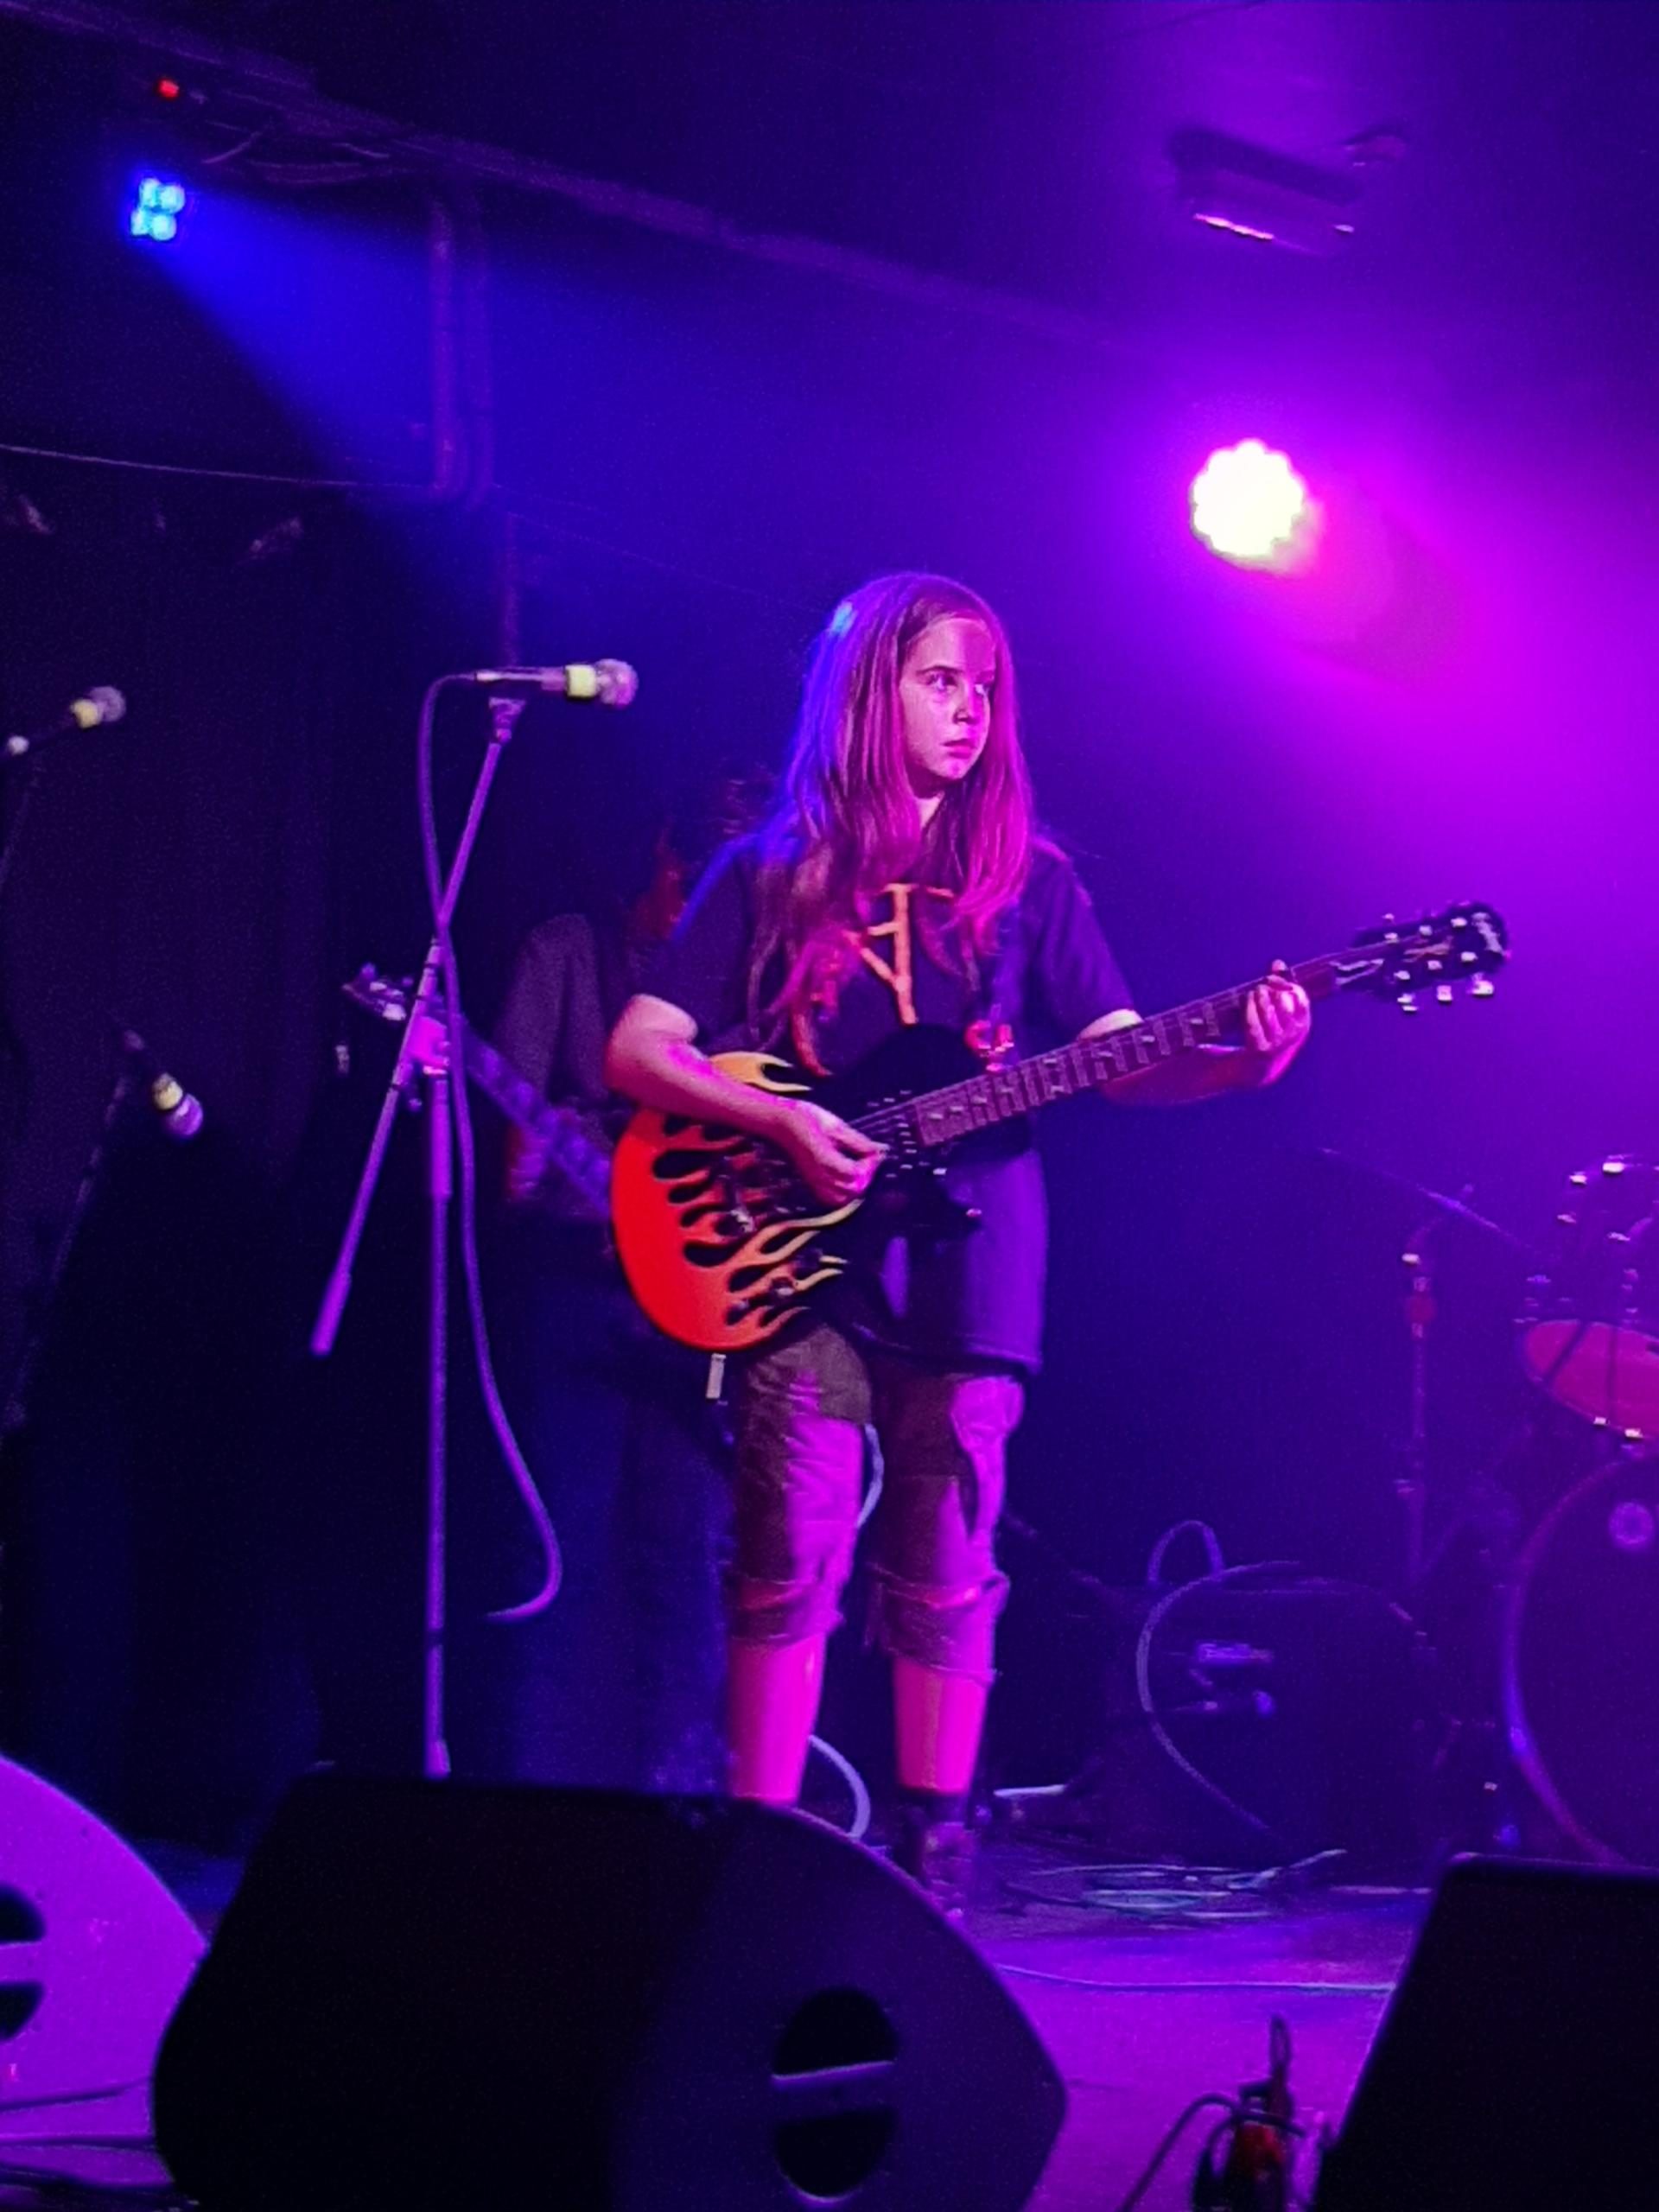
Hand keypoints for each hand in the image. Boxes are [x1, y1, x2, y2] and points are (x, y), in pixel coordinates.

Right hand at [772, 1098, 884, 1207]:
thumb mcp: (835, 1125)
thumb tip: (878, 1150)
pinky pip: (829, 1197)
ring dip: (855, 1187)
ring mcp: (812, 1180)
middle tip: (869, 1160)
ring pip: (841, 1198)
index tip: (874, 1150)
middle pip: (851, 1190)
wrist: (780, 1122)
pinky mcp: (810, 1181)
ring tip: (858, 1170)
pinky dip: (841, 1193)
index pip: (855, 1173)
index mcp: (825, 1159)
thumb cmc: (805, 1118)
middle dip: (866, 1176)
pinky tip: (845, 1177)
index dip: (870, 1164)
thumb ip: (858, 1142)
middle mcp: (818, 1174)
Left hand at [1241, 960, 1311, 1083]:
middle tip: (1262, 986)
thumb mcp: (1279, 1014)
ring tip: (1254, 992)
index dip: (1285, 983)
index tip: (1271, 978)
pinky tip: (1247, 1000)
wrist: (1255, 1072)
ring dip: (1259, 996)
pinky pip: (1254, 1023)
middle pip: (1284, 1000)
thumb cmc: (1268, 1036)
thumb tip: (1277, 963)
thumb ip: (1279, 987)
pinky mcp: (1259, 1050)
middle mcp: (1293, 1035)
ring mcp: (1277, 1043)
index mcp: (1302, 1024)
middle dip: (1272, 989)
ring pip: (1269, 1010)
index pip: (1300, 997)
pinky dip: (1249, 1008)